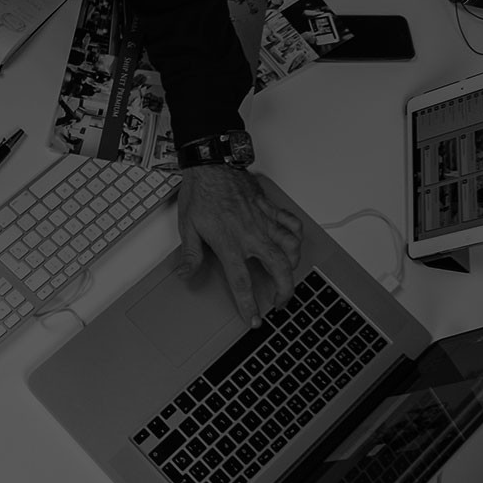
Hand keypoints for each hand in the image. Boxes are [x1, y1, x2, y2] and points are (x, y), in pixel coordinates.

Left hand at [172, 165, 305, 324]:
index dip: (249, 305)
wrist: (212, 164)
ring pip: (291, 247)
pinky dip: (296, 235)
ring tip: (288, 276)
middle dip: (284, 290)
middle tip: (281, 302)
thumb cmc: (200, 192)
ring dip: (293, 266)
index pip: (242, 282)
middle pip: (279, 268)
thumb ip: (190, 255)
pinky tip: (293, 243)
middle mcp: (251, 234)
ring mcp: (264, 220)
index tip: (255, 319)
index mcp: (230, 243)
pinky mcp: (269, 208)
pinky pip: (291, 223)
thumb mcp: (187, 226)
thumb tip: (185, 275)